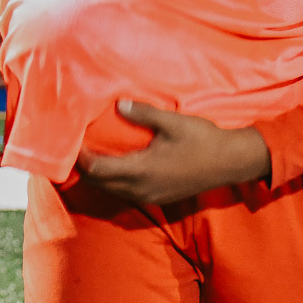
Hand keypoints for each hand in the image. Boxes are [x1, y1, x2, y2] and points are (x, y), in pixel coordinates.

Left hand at [78, 101, 270, 205]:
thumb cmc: (203, 139)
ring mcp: (151, 196)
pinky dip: (115, 182)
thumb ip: (144, 114)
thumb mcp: (173, 122)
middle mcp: (142, 189)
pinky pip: (127, 193)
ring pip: (113, 191)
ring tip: (90, 156)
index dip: (81, 159)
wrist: (231, 163)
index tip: (70, 144)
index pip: (99, 170)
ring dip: (99, 177)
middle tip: (74, 149)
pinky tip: (116, 166)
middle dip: (85, 168)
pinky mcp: (159, 198)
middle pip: (101, 184)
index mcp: (142, 170)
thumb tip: (118, 104)